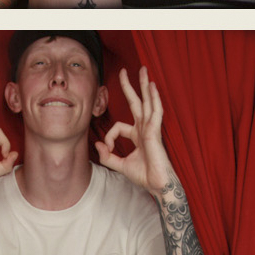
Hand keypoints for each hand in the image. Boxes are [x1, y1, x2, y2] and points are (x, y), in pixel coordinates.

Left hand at [95, 67, 175, 196]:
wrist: (157, 185)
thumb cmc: (144, 176)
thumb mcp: (120, 165)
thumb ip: (107, 155)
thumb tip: (96, 144)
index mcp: (137, 135)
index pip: (118, 127)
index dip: (108, 137)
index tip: (106, 148)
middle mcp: (144, 128)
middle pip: (136, 102)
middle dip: (130, 86)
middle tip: (124, 70)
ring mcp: (151, 128)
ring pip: (147, 101)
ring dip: (144, 85)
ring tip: (143, 69)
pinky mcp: (155, 132)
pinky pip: (155, 111)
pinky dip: (154, 98)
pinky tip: (152, 86)